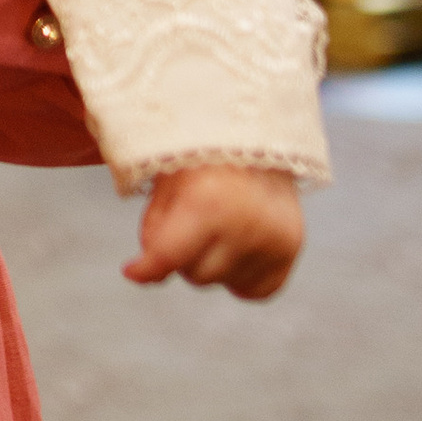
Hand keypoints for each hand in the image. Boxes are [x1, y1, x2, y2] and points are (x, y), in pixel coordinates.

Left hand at [125, 164, 304, 299]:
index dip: (145, 268)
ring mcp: (274, 238)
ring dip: (213, 262)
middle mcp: (245, 224)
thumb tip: (147, 275)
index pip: (169, 257)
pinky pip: (257, 289)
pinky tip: (239, 242)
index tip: (130, 271)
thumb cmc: (200, 154)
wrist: (255, 131)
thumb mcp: (166, 182)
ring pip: (223, 283)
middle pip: (195, 276)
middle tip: (190, 218)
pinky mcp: (292, 246)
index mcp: (207, 202)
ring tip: (218, 220)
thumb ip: (154, 232)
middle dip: (184, 255)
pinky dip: (243, 276)